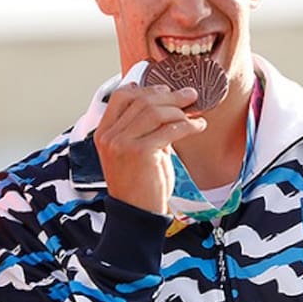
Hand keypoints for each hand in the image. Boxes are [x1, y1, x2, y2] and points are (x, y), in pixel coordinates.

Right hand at [94, 84, 206, 214]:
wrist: (136, 213)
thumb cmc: (138, 184)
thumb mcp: (133, 151)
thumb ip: (143, 128)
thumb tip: (167, 106)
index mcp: (104, 132)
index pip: (121, 96)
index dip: (145, 88)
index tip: (165, 89)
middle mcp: (110, 136)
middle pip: (141, 101)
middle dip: (169, 95)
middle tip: (189, 94)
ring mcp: (122, 143)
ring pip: (155, 112)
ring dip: (180, 109)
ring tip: (195, 112)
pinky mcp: (139, 152)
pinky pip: (169, 130)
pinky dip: (187, 125)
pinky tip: (198, 126)